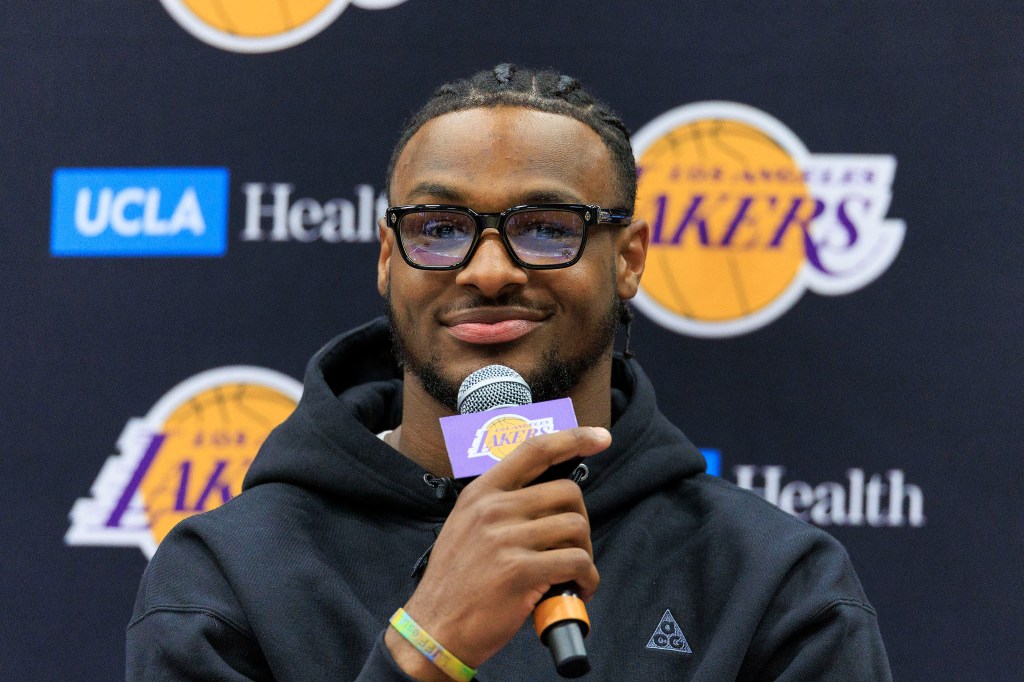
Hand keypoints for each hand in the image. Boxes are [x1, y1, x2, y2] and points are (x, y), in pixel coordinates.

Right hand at [385, 426, 609, 679]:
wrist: (435, 628)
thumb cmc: (457, 581)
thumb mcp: (466, 525)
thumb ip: (501, 505)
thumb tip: (549, 498)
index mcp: (481, 493)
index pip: (534, 449)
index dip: (573, 438)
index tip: (600, 437)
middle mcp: (493, 508)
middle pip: (567, 493)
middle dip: (579, 521)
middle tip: (572, 548)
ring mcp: (506, 538)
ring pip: (575, 527)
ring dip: (584, 554)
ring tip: (571, 574)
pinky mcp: (520, 571)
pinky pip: (576, 563)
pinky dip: (587, 579)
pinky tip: (575, 590)